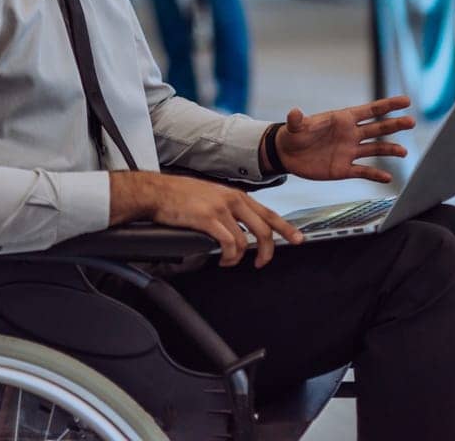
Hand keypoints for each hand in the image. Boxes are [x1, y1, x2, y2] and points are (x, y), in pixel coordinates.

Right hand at [109, 171, 302, 267]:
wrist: (157, 192)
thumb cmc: (179, 195)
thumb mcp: (211, 195)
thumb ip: (228, 208)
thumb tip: (240, 227)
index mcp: (235, 194)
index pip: (269, 212)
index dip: (286, 227)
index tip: (298, 238)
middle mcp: (232, 199)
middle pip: (264, 228)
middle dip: (268, 250)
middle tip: (262, 263)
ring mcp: (221, 208)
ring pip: (246, 240)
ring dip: (241, 258)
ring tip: (230, 262)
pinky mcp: (208, 219)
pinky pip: (229, 244)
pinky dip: (229, 257)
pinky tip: (223, 259)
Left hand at [273, 96, 413, 183]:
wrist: (287, 155)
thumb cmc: (293, 135)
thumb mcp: (294, 126)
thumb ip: (296, 120)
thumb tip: (294, 112)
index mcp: (342, 119)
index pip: (370, 111)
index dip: (388, 105)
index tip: (406, 101)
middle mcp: (350, 134)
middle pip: (378, 129)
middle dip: (394, 125)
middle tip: (411, 122)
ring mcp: (349, 152)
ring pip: (375, 150)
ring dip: (390, 150)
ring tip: (404, 152)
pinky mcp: (344, 169)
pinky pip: (364, 171)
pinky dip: (375, 174)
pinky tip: (388, 177)